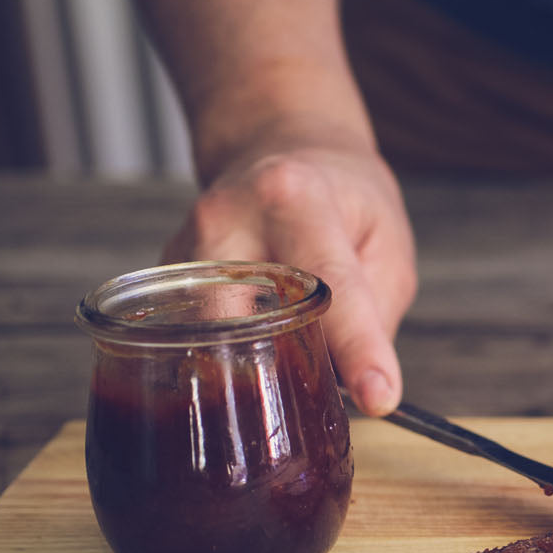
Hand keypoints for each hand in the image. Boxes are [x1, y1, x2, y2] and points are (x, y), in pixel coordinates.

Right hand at [163, 130, 416, 416]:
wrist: (281, 147)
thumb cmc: (342, 198)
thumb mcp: (386, 243)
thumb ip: (377, 314)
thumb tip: (354, 385)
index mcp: (297, 199)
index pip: (331, 287)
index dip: (359, 349)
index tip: (379, 397)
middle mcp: (230, 216)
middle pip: (246, 320)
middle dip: (281, 373)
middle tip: (316, 404)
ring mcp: (188, 246)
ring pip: (206, 338)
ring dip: (247, 372)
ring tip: (280, 387)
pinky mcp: (166, 275)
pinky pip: (190, 334)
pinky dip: (223, 359)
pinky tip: (248, 363)